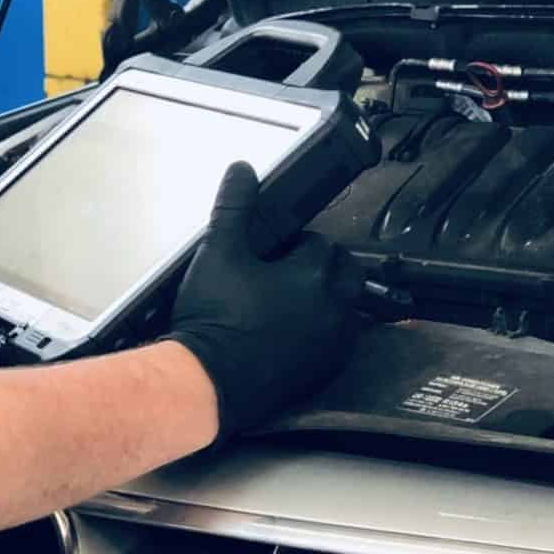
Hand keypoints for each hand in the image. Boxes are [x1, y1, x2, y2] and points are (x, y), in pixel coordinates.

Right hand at [166, 162, 363, 438]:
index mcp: (313, 273)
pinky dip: (321, 334)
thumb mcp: (217, 253)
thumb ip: (234, 206)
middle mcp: (334, 306)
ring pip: (345, 307)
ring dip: (325, 300)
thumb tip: (242, 170)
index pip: (318, 242)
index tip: (272, 256)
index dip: (294, 245)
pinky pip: (336, 342)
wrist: (208, 383)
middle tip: (284, 276)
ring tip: (287, 304)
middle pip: (344, 272)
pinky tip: (290, 334)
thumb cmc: (214, 319)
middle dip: (320, 269)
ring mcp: (333, 342)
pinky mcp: (326, 371)